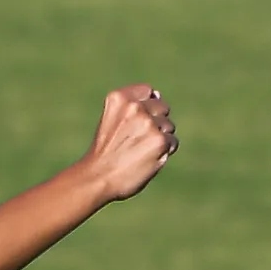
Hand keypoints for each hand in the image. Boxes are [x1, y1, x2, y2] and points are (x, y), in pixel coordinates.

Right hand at [80, 84, 176, 201]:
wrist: (98, 178)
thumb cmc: (106, 151)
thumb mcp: (112, 118)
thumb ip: (133, 105)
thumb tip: (158, 95)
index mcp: (119, 97)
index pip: (147, 91)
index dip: (146, 108)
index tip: (133, 124)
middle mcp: (134, 107)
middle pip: (162, 108)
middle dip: (156, 122)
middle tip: (136, 141)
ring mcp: (148, 123)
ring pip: (169, 126)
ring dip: (160, 138)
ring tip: (140, 151)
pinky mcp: (159, 141)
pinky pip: (173, 142)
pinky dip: (164, 152)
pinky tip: (147, 159)